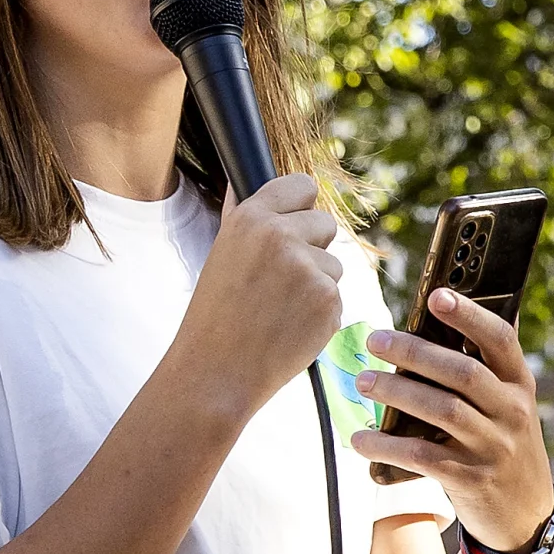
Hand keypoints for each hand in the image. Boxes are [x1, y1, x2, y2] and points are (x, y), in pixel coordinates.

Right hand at [187, 174, 350, 419]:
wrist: (218, 370)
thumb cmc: (216, 315)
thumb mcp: (222, 253)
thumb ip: (243, 217)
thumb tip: (244, 182)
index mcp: (251, 218)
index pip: (301, 185)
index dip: (302, 207)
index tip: (297, 223)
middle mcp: (280, 236)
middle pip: (326, 223)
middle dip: (313, 249)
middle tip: (282, 281)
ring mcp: (308, 268)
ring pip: (334, 264)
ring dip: (317, 286)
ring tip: (280, 310)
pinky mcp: (328, 299)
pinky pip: (337, 297)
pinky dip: (321, 314)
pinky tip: (291, 328)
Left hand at [360, 289, 553, 551]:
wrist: (524, 515)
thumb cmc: (504, 446)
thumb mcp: (509, 406)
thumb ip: (486, 370)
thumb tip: (445, 317)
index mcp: (521, 385)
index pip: (500, 340)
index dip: (470, 316)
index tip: (437, 296)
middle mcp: (512, 413)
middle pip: (462, 372)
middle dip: (415, 352)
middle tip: (375, 340)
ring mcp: (493, 448)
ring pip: (441, 410)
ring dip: (396, 393)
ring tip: (363, 382)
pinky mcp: (470, 480)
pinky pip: (423, 456)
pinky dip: (387, 446)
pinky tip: (361, 438)